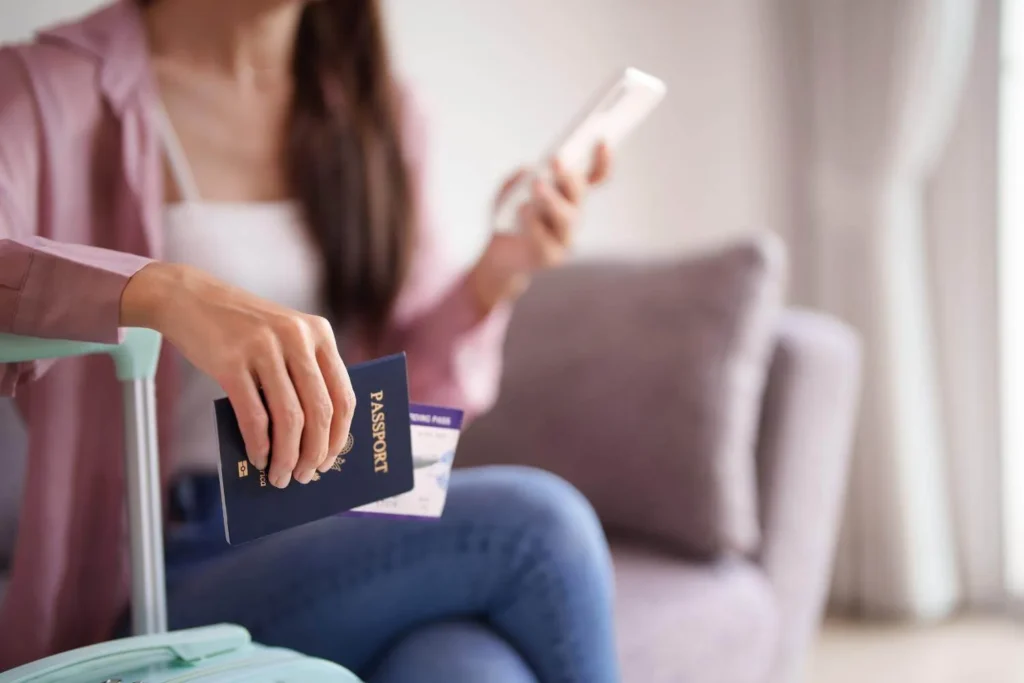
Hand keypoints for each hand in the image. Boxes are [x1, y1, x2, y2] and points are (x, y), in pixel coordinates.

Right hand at [121, 262, 353, 487]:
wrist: (190, 297)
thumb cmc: (241, 328)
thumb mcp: (285, 337)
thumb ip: (303, 373)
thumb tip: (314, 438)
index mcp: (319, 334)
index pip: (343, 395)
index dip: (339, 435)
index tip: (331, 460)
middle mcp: (297, 339)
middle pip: (320, 411)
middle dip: (315, 452)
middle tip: (306, 476)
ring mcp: (264, 348)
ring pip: (289, 418)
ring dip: (287, 456)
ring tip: (279, 476)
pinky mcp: (231, 362)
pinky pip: (254, 416)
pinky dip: (259, 445)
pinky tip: (257, 459)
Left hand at [470, 143, 612, 312]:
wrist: (500, 256)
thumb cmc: (507, 219)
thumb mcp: (506, 193)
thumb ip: (515, 180)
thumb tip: (527, 172)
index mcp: (568, 194)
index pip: (595, 176)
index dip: (602, 160)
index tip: (602, 139)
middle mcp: (572, 214)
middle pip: (579, 194)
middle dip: (569, 176)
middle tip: (556, 159)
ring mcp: (564, 237)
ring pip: (566, 216)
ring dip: (552, 198)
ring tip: (537, 184)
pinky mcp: (550, 256)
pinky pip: (544, 239)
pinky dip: (532, 222)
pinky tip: (523, 209)